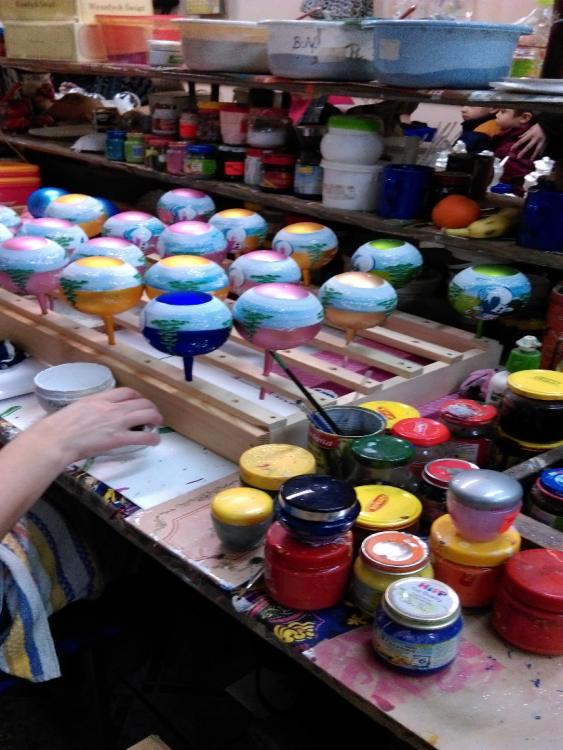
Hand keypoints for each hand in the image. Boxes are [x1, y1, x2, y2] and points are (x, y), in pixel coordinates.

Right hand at [32, 387, 162, 465]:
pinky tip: (155, 440)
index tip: (140, 400)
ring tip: (157, 424)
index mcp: (100, 398)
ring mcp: (117, 423)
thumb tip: (94, 414)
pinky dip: (153, 438)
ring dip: (156, 418)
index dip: (138, 396)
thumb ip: (90, 408)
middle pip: (141, 402)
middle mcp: (112, 408)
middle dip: (150, 407)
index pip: (126, 392)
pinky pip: (143, 437)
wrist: (56, 439)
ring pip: (147, 415)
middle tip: (152, 414)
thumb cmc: (59, 426)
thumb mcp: (76, 407)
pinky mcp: (118, 439)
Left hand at [514, 123, 546, 158]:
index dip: (516, 145)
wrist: (549, 124)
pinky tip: (539, 156)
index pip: (521, 140)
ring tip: (531, 160)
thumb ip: (524, 134)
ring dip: (534, 155)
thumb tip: (518, 137)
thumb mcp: (530, 128)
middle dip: (523, 152)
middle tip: (518, 157)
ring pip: (537, 149)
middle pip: (528, 146)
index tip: (511, 149)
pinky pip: (543, 148)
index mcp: (530, 134)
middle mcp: (535, 138)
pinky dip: (541, 152)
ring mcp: (541, 141)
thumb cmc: (538, 126)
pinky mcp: (545, 142)